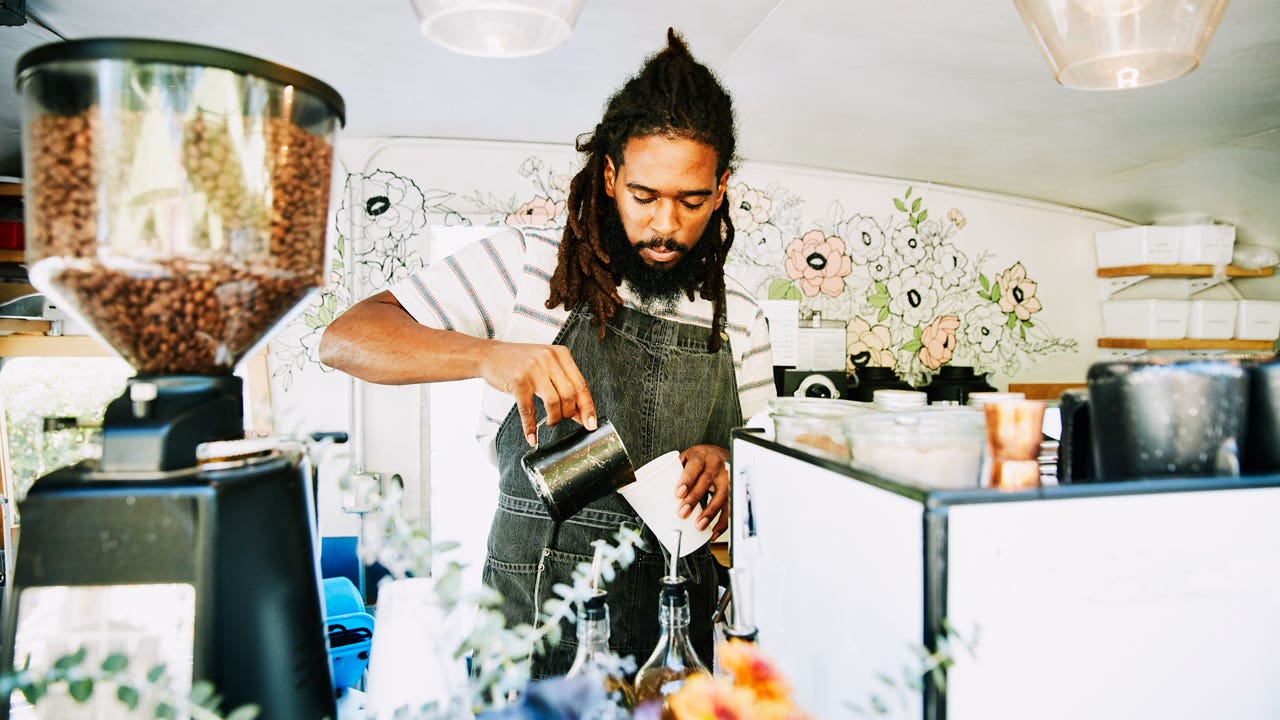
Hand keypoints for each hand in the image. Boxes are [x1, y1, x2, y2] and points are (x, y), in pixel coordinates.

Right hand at [480, 341, 596, 445]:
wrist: (489, 355)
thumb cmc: (520, 362)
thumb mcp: (546, 366)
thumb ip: (563, 384)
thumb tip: (580, 413)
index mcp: (561, 354)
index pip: (581, 384)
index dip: (588, 407)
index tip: (591, 423)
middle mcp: (548, 359)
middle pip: (569, 395)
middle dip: (569, 414)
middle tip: (563, 419)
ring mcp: (533, 369)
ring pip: (553, 403)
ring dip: (554, 419)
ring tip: (549, 422)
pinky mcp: (517, 381)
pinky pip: (528, 410)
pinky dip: (531, 427)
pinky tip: (532, 436)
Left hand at [676, 445, 729, 536]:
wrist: (719, 454)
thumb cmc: (698, 459)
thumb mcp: (685, 460)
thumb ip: (674, 473)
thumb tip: (651, 492)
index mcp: (701, 456)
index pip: (695, 467)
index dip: (687, 480)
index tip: (678, 493)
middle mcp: (716, 466)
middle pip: (706, 482)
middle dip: (694, 499)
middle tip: (683, 513)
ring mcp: (726, 479)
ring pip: (722, 496)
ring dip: (710, 513)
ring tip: (699, 525)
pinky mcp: (731, 492)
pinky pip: (729, 508)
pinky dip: (722, 522)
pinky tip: (712, 532)